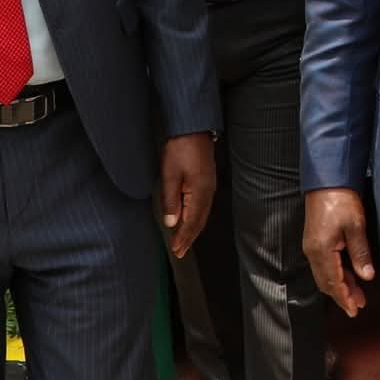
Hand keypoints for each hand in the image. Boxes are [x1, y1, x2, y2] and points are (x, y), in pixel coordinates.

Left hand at [158, 132, 215, 258]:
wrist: (193, 127)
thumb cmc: (181, 148)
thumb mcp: (170, 174)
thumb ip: (171, 200)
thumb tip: (172, 222)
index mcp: (200, 192)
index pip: (192, 222)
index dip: (184, 237)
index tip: (176, 250)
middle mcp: (208, 192)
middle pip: (200, 221)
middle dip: (189, 238)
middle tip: (180, 252)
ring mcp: (209, 186)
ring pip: (202, 215)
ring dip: (193, 229)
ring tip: (184, 241)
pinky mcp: (207, 181)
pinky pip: (202, 206)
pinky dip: (196, 217)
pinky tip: (189, 219)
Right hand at [303, 188, 375, 318]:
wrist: (326, 180)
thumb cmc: (341, 200)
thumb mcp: (356, 226)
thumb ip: (360, 253)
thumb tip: (366, 276)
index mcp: (322, 251)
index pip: (333, 282)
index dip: (344, 298)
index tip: (355, 310)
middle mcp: (313, 252)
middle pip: (326, 282)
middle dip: (342, 295)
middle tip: (358, 306)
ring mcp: (312, 247)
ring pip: (324, 275)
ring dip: (339, 286)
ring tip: (357, 294)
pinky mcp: (314, 241)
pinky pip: (323, 265)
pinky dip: (336, 275)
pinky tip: (348, 275)